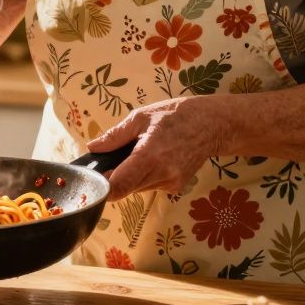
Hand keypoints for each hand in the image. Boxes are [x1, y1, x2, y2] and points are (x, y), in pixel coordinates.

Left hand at [85, 96, 230, 200]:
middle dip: (114, 176)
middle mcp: (161, 174)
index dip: (102, 186)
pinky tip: (155, 160)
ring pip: (136, 189)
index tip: (93, 178)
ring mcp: (170, 184)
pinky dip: (144, 176)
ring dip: (130, 176)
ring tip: (140, 153)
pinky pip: (149, 186)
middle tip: (116, 157)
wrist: (212, 125)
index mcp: (150, 155)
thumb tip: (93, 148)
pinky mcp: (175, 188)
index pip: (119, 185)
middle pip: (124, 189)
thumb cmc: (175, 115)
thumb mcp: (140, 118)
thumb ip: (114, 136)